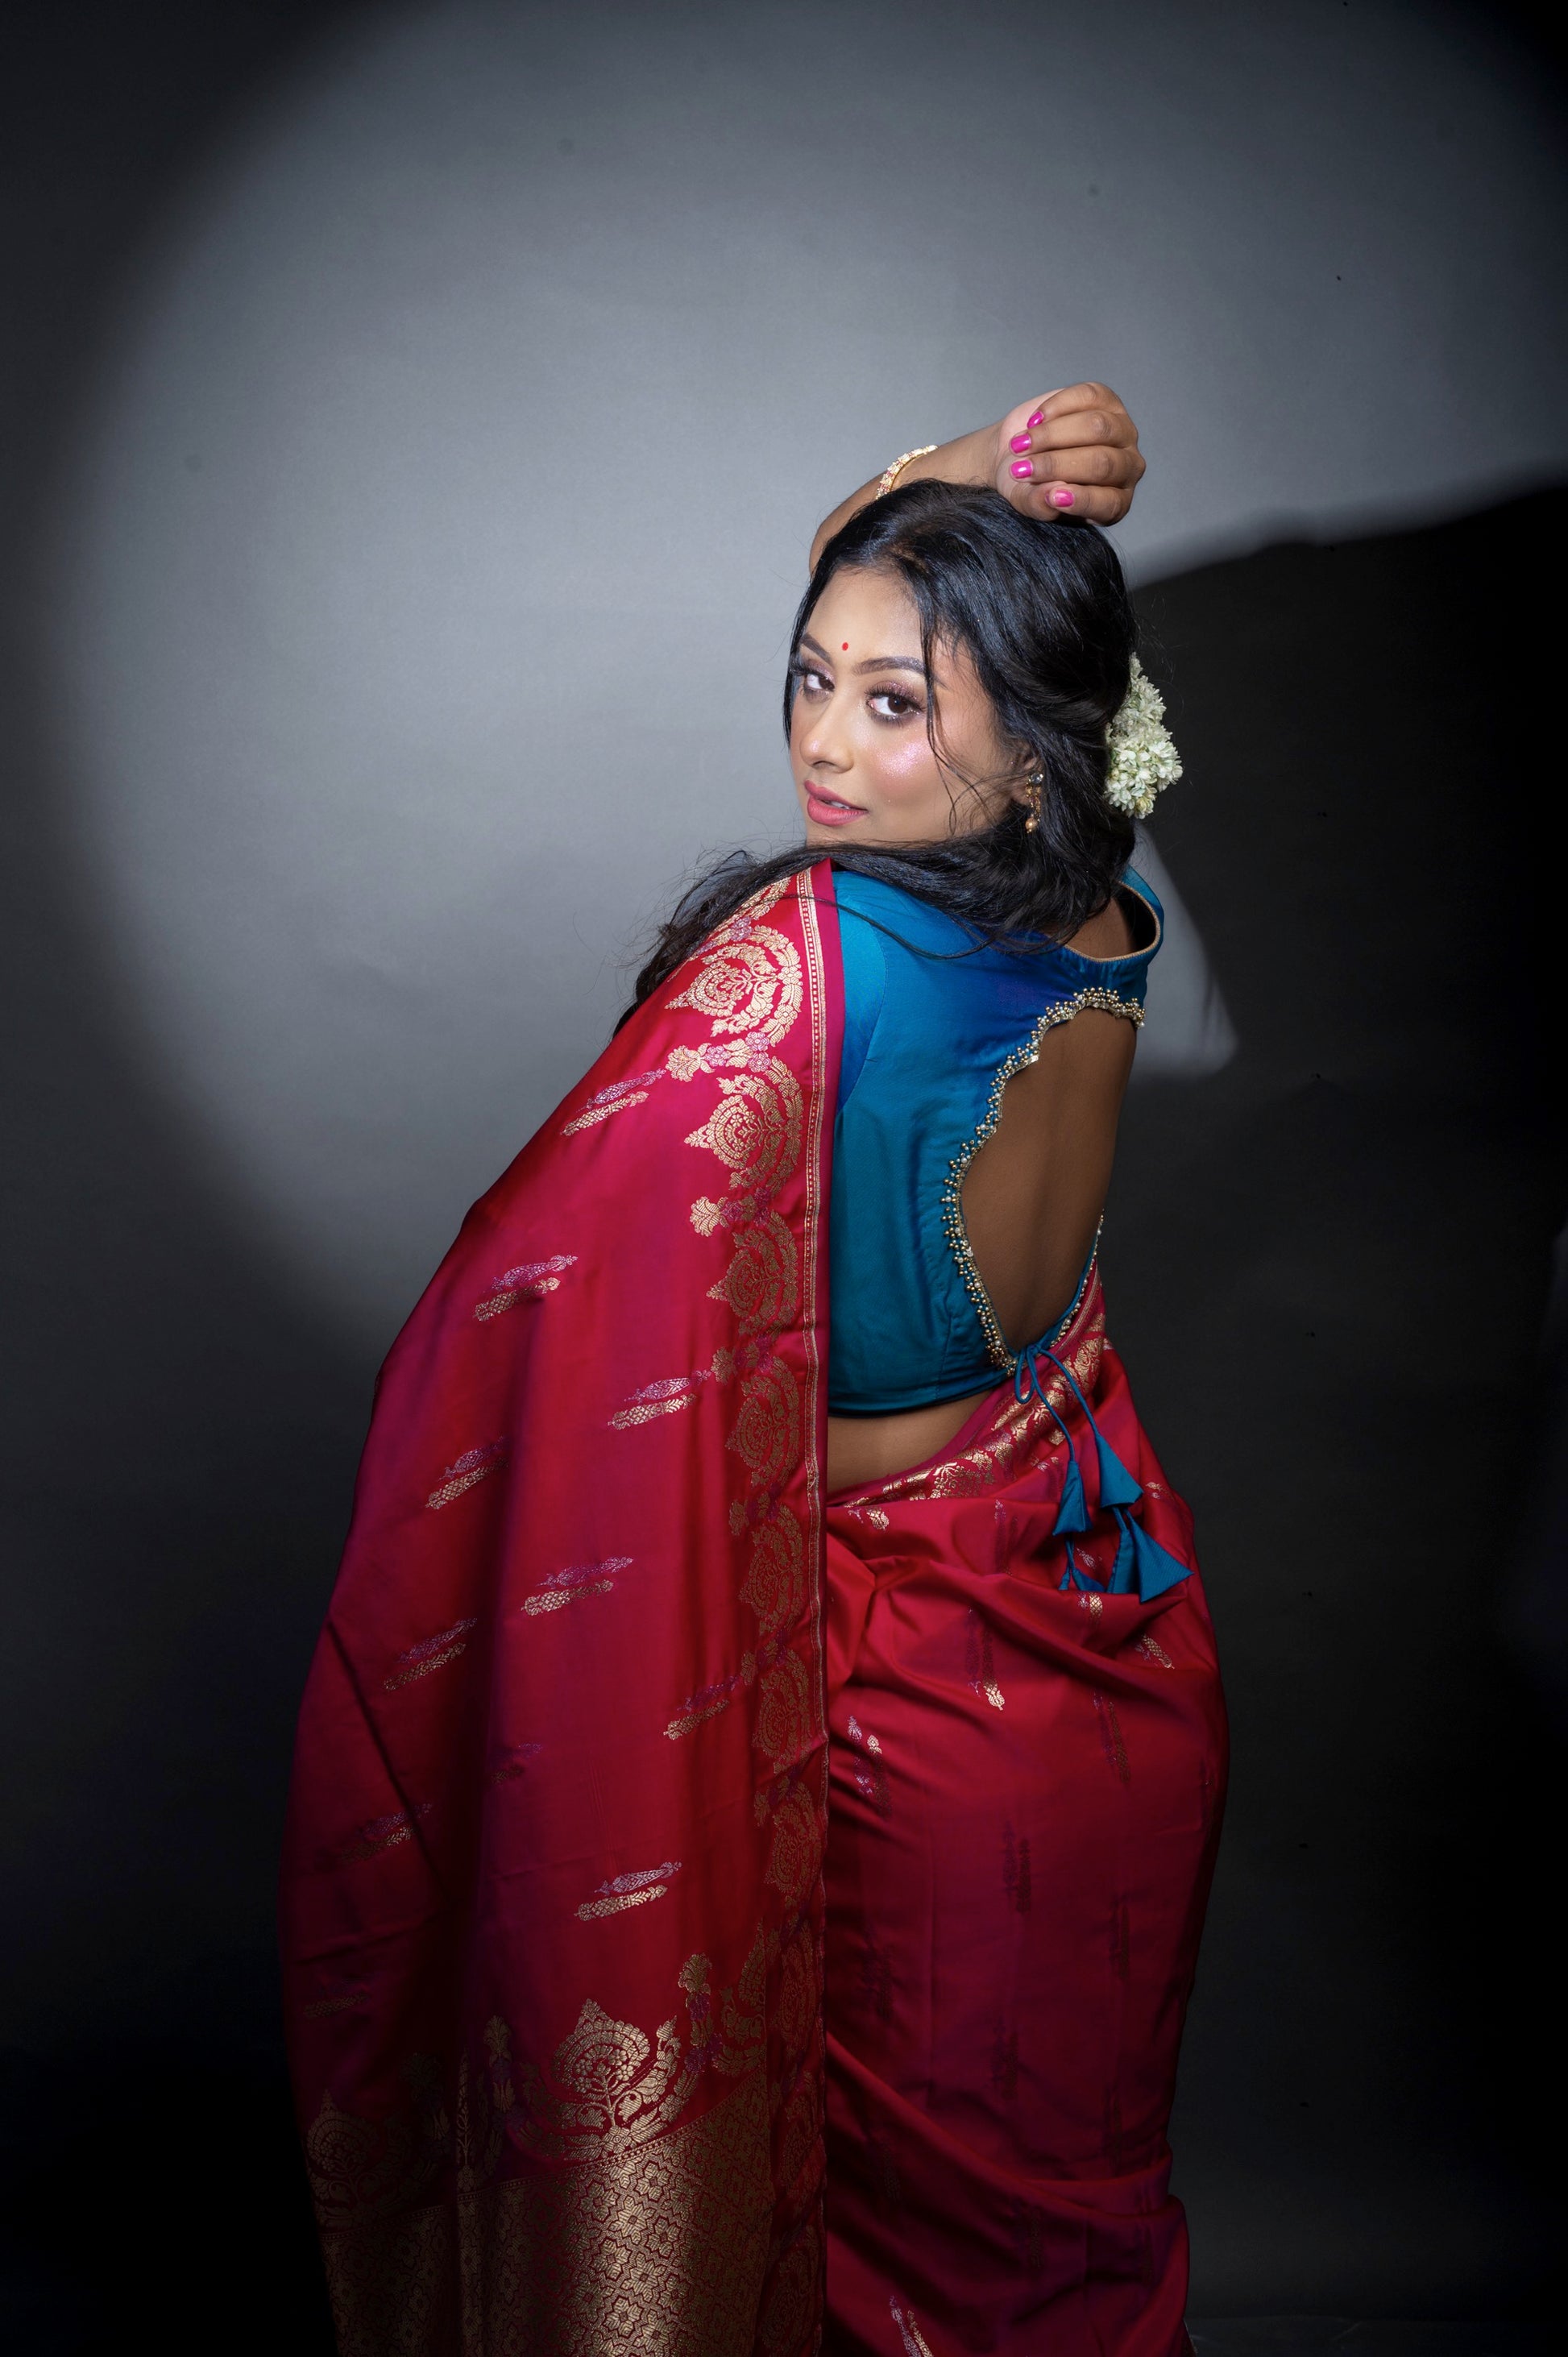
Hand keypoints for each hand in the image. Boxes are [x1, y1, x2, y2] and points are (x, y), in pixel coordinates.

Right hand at [992, 382, 1144, 524]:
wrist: (1018, 455)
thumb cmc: (1027, 485)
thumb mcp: (1027, 502)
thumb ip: (1038, 505)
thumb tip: (1051, 494)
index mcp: (1114, 502)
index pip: (1110, 503)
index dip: (1082, 500)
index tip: (1052, 498)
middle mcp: (1125, 468)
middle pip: (1102, 463)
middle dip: (1056, 465)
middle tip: (1021, 470)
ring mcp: (1121, 431)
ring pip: (1097, 427)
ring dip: (1052, 435)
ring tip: (1020, 444)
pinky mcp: (1107, 400)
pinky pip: (1088, 397)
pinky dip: (1055, 408)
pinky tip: (1034, 421)